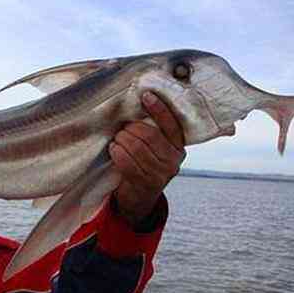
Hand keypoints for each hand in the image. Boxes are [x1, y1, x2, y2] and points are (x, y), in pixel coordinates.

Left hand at [109, 91, 185, 226]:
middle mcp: (173, 161)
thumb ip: (155, 132)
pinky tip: (114, 149)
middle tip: (123, 128)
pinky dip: (117, 152)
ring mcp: (160, 174)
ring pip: (136, 147)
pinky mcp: (145, 183)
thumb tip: (139, 104)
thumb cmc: (145, 165)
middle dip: (131, 128)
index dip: (159, 109)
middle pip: (149, 135)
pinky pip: (126, 161)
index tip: (146, 95)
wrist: (139, 197)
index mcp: (179, 148)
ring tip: (118, 139)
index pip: (171, 125)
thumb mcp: (157, 149)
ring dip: (122, 139)